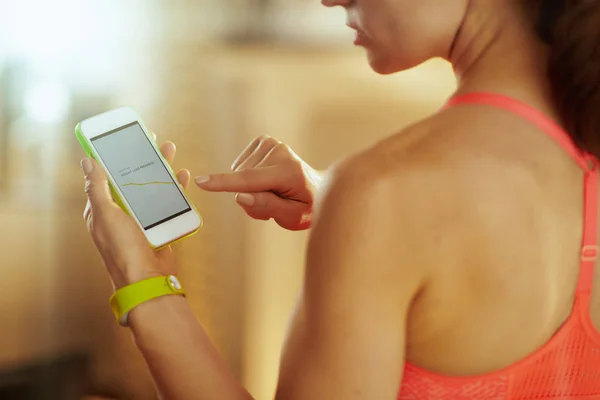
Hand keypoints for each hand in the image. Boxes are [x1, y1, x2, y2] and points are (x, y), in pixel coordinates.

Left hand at [81, 135, 190, 289]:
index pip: (107, 174)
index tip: (123, 136)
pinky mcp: (158, 224)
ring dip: (160, 167)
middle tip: (150, 138)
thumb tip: (87, 162)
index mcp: (103, 208)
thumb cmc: (123, 251)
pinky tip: (180, 176)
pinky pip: (166, 201)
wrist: (148, 280)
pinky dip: (174, 187)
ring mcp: (141, 218)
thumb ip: (98, 187)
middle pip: (132, 176)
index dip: (114, 154)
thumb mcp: (106, 215)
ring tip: (168, 150)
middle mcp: (121, 211)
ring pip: (151, 185)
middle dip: (141, 156)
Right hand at [195, 136, 321, 230]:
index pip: (250, 179)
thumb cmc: (306, 206)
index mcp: (289, 171)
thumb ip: (266, 206)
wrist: (317, 188)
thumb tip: (239, 196)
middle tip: (275, 204)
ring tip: (274, 192)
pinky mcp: (263, 140)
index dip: (224, 182)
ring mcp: (271, 143)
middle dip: (251, 199)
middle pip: (243, 183)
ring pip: (239, 174)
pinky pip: (240, 166)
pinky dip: (249, 177)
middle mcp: (280, 152)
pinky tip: (267, 180)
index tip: (201, 182)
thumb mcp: (292, 216)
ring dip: (251, 189)